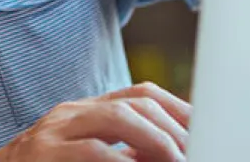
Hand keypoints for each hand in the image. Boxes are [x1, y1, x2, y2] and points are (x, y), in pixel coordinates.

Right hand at [0, 82, 190, 161]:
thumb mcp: (91, 158)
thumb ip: (126, 153)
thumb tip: (177, 154)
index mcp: (86, 111)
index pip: (142, 94)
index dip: (179, 110)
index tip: (207, 130)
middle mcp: (71, 113)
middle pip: (136, 102)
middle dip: (174, 128)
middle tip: (197, 152)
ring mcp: (54, 132)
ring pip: (117, 118)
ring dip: (157, 141)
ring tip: (179, 161)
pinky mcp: (43, 155)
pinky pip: (92, 153)